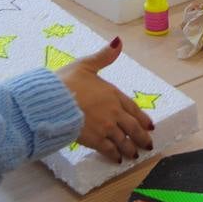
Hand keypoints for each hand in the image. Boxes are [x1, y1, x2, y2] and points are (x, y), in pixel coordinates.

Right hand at [59, 39, 154, 162]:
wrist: (52, 101)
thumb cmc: (67, 81)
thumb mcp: (86, 65)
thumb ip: (104, 57)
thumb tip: (119, 41)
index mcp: (113, 94)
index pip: (133, 108)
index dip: (142, 118)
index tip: (150, 126)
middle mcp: (114, 112)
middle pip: (133, 128)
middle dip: (141, 138)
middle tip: (148, 145)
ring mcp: (106, 127)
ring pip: (124, 141)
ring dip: (130, 149)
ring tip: (134, 155)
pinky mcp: (95, 140)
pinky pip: (109, 149)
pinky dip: (114, 155)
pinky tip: (116, 159)